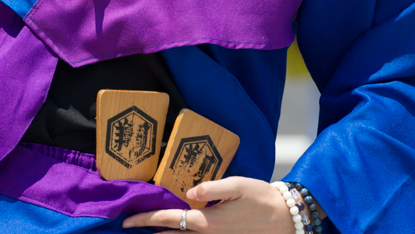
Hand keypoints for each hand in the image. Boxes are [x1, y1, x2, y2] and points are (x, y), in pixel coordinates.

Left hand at [122, 177, 293, 230]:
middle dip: (150, 229)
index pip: (169, 220)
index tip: (127, 220)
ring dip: (165, 233)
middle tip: (130, 224)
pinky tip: (177, 229)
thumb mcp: (237, 185)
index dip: (146, 219)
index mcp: (208, 221)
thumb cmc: (261, 198)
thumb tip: (189, 189)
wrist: (287, 219)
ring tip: (148, 227)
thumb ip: (211, 186)